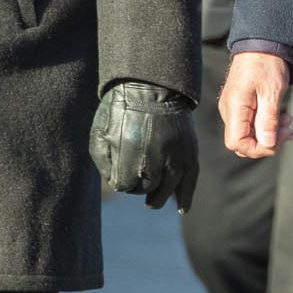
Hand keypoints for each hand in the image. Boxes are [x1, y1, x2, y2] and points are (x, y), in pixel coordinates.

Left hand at [88, 80, 198, 210]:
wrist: (150, 85)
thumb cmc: (120, 109)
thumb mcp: (101, 134)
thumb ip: (105, 162)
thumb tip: (115, 182)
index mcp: (131, 154)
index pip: (126, 185)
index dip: (122, 183)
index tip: (120, 179)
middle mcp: (156, 157)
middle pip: (150, 187)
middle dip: (141, 188)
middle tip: (136, 185)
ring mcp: (176, 153)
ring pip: (171, 185)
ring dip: (162, 196)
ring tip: (152, 204)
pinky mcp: (189, 147)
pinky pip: (191, 176)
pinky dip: (187, 193)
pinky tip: (182, 207)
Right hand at [219, 52, 292, 159]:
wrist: (262, 43)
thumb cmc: (267, 63)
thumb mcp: (272, 92)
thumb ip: (268, 120)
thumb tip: (267, 145)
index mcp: (234, 108)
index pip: (237, 143)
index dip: (258, 149)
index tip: (278, 141)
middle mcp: (230, 110)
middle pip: (243, 141)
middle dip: (267, 141)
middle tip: (289, 130)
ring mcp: (234, 107)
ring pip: (249, 133)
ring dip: (270, 132)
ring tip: (288, 120)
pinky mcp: (241, 104)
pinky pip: (251, 123)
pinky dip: (267, 124)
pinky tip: (281, 117)